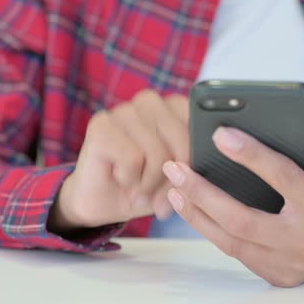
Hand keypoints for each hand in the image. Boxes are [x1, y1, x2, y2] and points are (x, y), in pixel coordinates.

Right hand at [48, 90, 188, 232]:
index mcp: (175, 107)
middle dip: (174, 178)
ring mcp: (124, 110)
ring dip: (150, 183)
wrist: (104, 202)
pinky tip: (120, 177)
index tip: (184, 179)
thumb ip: (196, 168)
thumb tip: (198, 171)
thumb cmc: (147, 186)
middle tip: (159, 193)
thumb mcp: (181, 180)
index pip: (202, 126)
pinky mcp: (101, 125)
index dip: (196, 160)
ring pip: (159, 153)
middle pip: (184, 143)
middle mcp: (151, 101)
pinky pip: (133, 158)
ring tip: (139, 186)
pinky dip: (130, 179)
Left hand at [162, 127, 303, 286]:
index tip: (220, 135)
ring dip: (196, 213)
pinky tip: (193, 210)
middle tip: (175, 168)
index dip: (250, 155)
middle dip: (202, 193)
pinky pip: (234, 252)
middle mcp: (300, 239)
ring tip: (172, 189)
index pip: (281, 177)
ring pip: (229, 240)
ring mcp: (285, 262)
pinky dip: (210, 230)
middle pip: (241, 218)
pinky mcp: (274, 275)